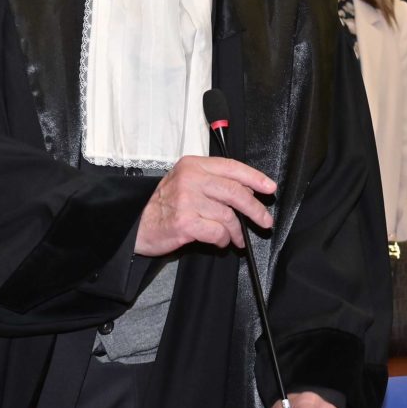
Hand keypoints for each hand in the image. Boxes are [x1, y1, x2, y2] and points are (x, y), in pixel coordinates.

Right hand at [134, 155, 275, 256]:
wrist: (137, 224)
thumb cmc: (164, 205)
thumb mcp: (186, 182)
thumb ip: (213, 181)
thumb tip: (247, 190)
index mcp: (193, 165)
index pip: (231, 167)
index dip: (254, 177)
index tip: (269, 188)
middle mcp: (190, 179)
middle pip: (235, 192)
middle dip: (255, 209)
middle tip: (264, 221)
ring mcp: (187, 201)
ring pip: (228, 215)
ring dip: (237, 231)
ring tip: (236, 238)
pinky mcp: (185, 223)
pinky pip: (217, 232)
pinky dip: (223, 240)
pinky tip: (220, 241)